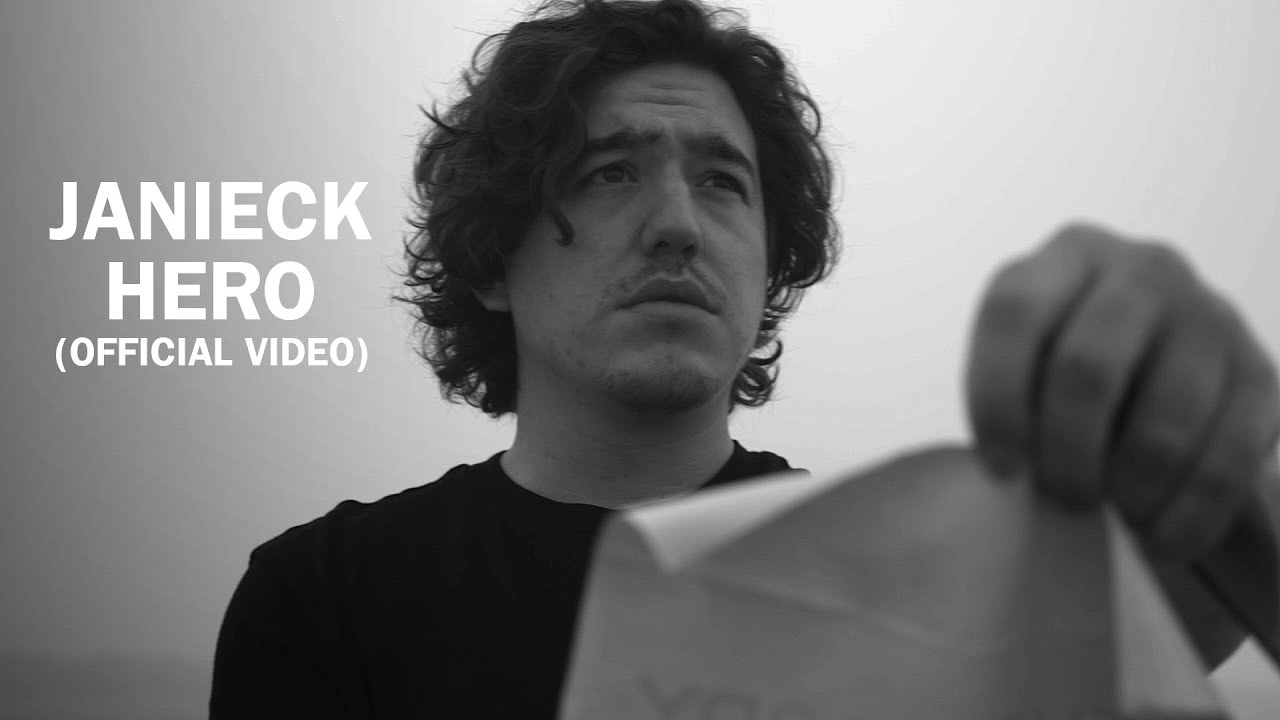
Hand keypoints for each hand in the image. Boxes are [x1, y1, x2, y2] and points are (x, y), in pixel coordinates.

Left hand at [965, 221, 1279, 559]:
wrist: (1158, 372)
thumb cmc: (1064, 377)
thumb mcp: (1026, 362)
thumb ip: (1011, 394)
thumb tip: (1011, 472)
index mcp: (1065, 258)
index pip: (1016, 316)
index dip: (998, 400)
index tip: (1001, 469)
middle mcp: (1140, 270)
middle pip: (1088, 368)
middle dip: (1067, 453)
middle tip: (1061, 499)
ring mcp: (1207, 315)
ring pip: (1163, 422)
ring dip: (1129, 488)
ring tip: (1111, 516)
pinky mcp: (1258, 370)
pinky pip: (1227, 458)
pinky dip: (1187, 514)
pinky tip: (1159, 539)